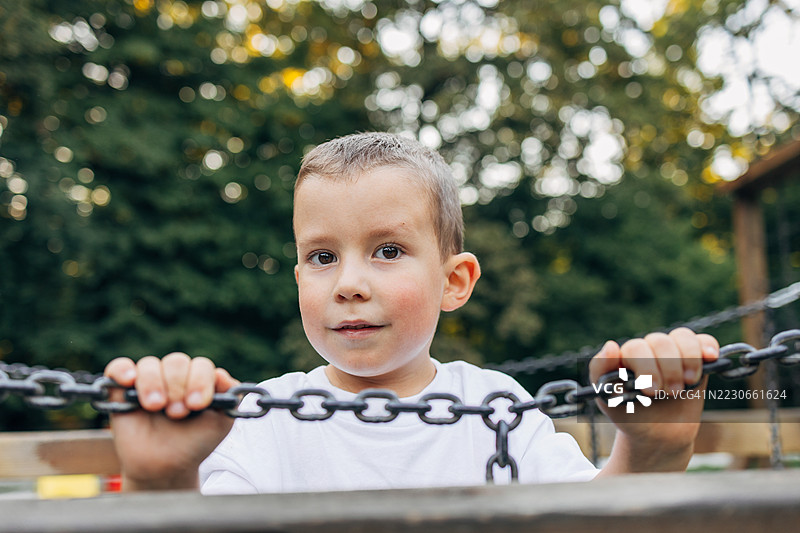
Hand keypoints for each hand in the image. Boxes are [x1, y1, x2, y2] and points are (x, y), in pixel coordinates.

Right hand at [104, 353, 238, 490]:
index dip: (200, 381)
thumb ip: (229, 397)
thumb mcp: (221, 423)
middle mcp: (174, 377)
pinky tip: (129, 381)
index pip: (201, 365)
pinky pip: (118, 367)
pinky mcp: (121, 390)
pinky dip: (123, 370)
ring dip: (154, 383)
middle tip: (177, 413)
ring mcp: (148, 381)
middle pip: (176, 362)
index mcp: (198, 379)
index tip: (197, 404)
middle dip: (178, 387)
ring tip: (155, 407)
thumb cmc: (195, 443)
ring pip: (150, 364)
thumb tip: (222, 375)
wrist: (165, 468)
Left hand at [590, 327, 718, 473]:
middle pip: (660, 341)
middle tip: (668, 394)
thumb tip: (611, 345)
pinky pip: (703, 341)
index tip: (649, 392)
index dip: (646, 367)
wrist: (656, 436)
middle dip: (667, 370)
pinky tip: (710, 357)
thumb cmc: (629, 415)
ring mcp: (672, 353)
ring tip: (686, 383)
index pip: (637, 347)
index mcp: (625, 356)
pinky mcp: (695, 360)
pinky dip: (708, 346)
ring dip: (687, 360)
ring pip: (682, 337)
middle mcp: (649, 350)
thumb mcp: (608, 398)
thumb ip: (600, 371)